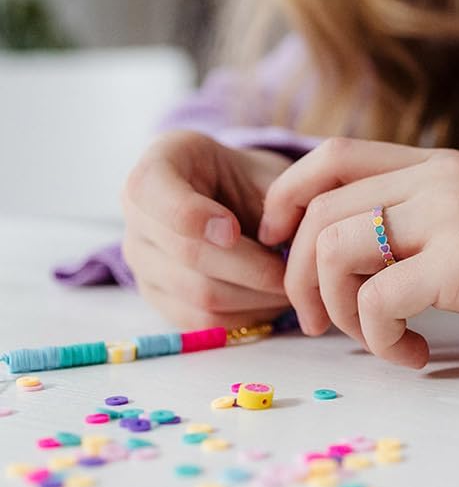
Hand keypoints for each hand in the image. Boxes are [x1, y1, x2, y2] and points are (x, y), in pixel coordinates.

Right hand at [121, 130, 292, 328]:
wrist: (236, 200)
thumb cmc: (252, 179)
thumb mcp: (264, 170)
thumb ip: (275, 198)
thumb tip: (287, 242)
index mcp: (158, 164)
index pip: (151, 192)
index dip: (193, 216)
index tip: (234, 230)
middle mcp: (136, 213)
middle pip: (187, 253)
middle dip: (251, 266)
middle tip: (293, 270)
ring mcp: (141, 259)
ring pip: (198, 294)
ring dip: (255, 295)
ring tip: (291, 286)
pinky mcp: (158, 297)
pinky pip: (200, 322)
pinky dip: (244, 316)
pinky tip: (271, 302)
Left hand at [258, 138, 458, 372]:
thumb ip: (411, 224)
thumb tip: (335, 252)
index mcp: (437, 165)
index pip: (330, 156)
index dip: (285, 197)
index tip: (275, 244)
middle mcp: (441, 177)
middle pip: (321, 209)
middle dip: (297, 272)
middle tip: (313, 321)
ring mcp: (456, 213)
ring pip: (338, 248)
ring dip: (335, 309)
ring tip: (371, 340)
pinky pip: (379, 298)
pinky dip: (379, 338)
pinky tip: (415, 354)